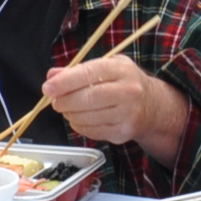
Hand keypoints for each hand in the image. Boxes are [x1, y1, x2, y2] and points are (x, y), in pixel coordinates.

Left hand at [44, 54, 166, 145]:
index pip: (88, 74)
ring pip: (87, 118)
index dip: (65, 82)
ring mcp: (127, 114)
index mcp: (121, 69)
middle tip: (55, 101)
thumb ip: (78, 70)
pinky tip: (80, 118)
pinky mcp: (122, 132)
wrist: (153, 106)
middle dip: (64, 101)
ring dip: (70, 115)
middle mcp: (128, 91)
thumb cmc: (123, 82)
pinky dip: (79, 126)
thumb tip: (52, 75)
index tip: (48, 88)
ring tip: (68, 109)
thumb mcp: (106, 67)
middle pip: (87, 98)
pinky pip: (92, 131)